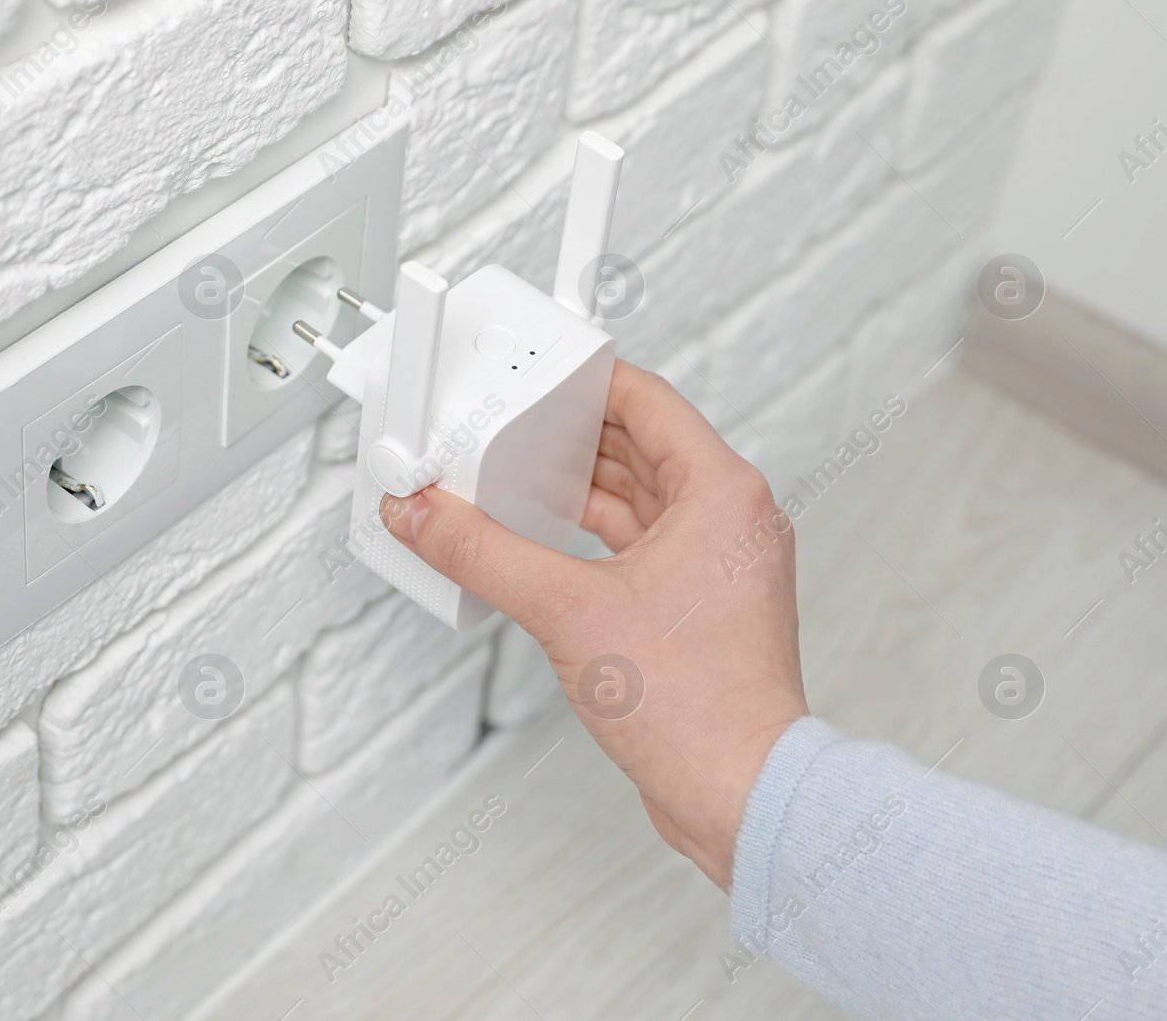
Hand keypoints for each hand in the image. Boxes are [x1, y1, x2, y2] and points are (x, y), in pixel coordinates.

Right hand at [379, 359, 807, 888]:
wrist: (740, 793)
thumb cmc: (700, 707)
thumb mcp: (566, 611)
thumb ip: (482, 554)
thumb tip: (426, 516)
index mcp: (724, 493)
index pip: (646, 400)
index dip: (585, 381)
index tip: (540, 372)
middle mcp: (733, 522)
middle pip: (641, 447)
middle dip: (572, 437)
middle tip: (513, 428)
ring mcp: (722, 568)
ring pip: (641, 501)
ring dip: (581, 489)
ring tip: (518, 482)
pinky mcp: (703, 609)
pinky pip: (643, 546)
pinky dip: (596, 538)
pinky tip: (550, 547)